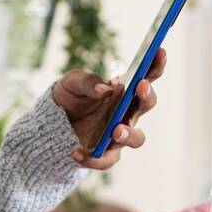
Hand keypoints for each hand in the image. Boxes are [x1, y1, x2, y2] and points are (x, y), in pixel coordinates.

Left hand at [51, 47, 165, 170]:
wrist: (52, 121)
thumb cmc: (70, 96)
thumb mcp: (73, 82)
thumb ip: (87, 81)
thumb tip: (104, 90)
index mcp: (124, 92)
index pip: (146, 77)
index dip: (156, 65)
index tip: (160, 51)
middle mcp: (127, 113)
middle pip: (147, 104)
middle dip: (147, 95)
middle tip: (140, 85)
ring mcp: (118, 134)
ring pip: (136, 138)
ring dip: (129, 133)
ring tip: (116, 129)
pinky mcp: (104, 153)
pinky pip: (105, 160)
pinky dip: (92, 157)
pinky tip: (76, 151)